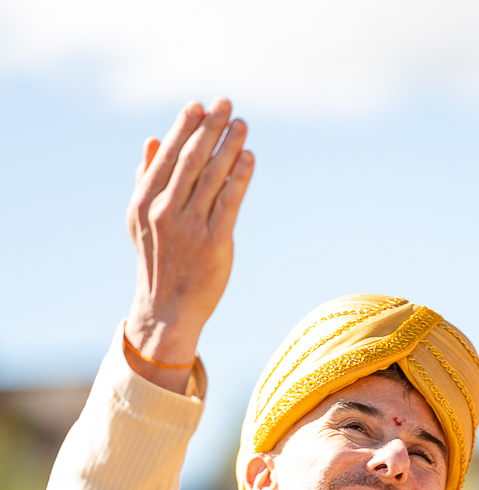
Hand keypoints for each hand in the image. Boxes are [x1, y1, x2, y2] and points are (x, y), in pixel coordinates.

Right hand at [124, 98, 253, 388]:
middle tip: (226, 104)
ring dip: (229, 146)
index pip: (168, 155)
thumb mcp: (140, 220)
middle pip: (191, 158)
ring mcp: (190, 226)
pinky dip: (240, 177)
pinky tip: (250, 158)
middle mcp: (165, 211)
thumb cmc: (157, 260)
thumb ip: (146, 178)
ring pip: (212, 176)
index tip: (199, 106)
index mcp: (145, 201)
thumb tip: (151, 139)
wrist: (167, 308)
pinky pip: (229, 202)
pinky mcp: (214, 242)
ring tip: (242, 126)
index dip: (184, 127)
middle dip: (210, 128)